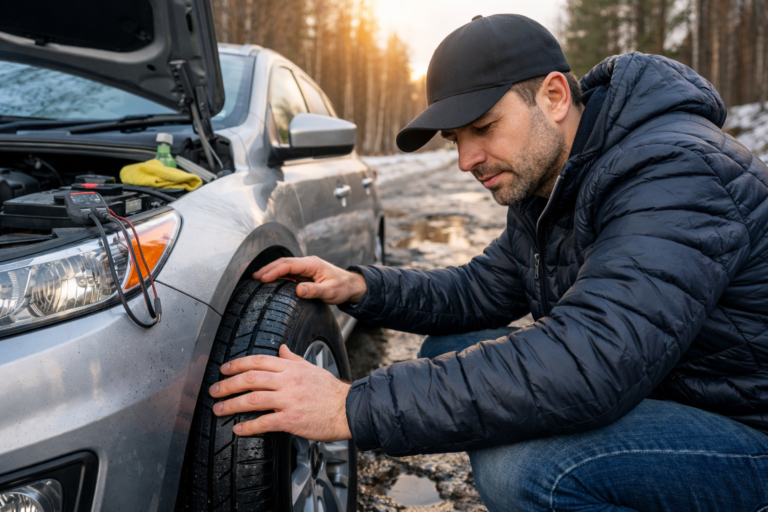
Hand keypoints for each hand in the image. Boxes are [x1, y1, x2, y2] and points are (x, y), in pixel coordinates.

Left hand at [209, 344, 351, 440]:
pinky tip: (238, 429)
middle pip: (250, 379)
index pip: (258, 361)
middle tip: (214, 390)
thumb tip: (281, 348)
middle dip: (228, 384)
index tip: (224, 369)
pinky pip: (264, 422)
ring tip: (218, 409)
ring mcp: (289, 400)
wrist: (348, 409)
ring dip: (231, 404)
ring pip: (252, 399)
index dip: (237, 364)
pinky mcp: (291, 420)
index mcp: (291, 368)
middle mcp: (288, 381)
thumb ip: (293, 359)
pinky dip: (248, 426)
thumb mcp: (311, 368)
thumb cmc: (330, 391)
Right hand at [253, 256, 366, 303]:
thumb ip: (314, 291)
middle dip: (267, 269)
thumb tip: (298, 290)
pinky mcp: (304, 274)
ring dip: (271, 272)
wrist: (351, 286)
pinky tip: (270, 282)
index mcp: (312, 264)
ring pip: (284, 267)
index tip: (263, 278)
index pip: (289, 265)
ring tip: (257, 279)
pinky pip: (288, 273)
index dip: (274, 270)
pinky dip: (277, 276)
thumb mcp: (330, 292)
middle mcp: (307, 263)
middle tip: (254, 277)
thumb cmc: (342, 287)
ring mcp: (305, 268)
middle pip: (283, 263)